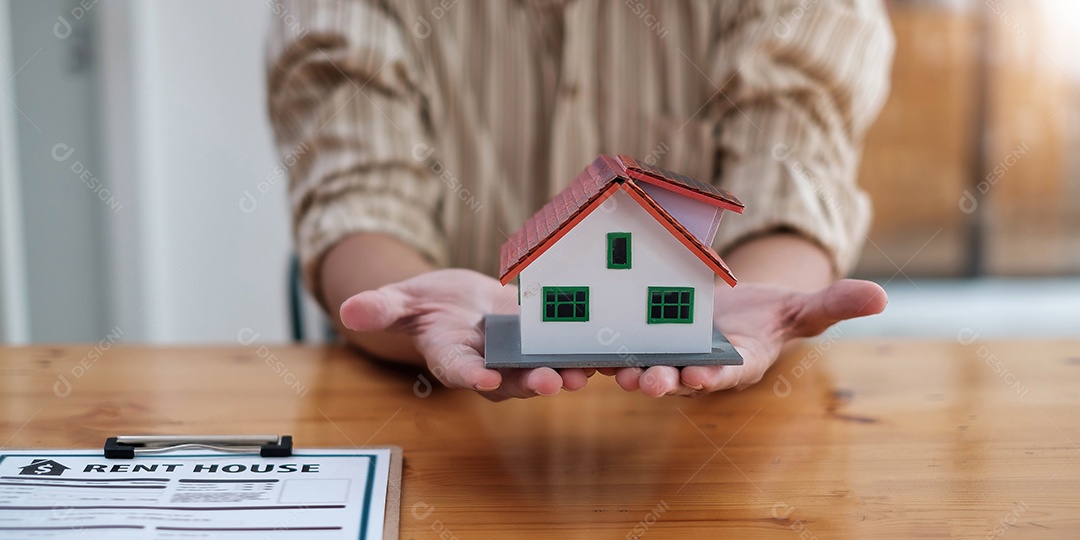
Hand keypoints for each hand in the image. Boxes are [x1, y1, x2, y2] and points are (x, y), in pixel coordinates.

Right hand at [339, 269, 592, 400]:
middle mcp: (486, 365)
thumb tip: (347, 310)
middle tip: (550, 384)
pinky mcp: (539, 343)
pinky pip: (562, 350)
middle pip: (508, 381)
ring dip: (563, 374)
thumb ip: (379, 309)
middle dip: (529, 383)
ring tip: (584, 373)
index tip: (481, 378)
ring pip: (540, 370)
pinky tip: (609, 352)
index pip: (456, 370)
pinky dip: (583, 353)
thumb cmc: (423, 304)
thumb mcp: (399, 301)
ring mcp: (515, 357)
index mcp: (450, 357)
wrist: (454, 303)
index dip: (469, 375)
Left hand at [609, 279, 887, 396]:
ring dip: (623, 370)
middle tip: (648, 382)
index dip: (712, 376)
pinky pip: (615, 347)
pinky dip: (598, 348)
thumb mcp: (802, 309)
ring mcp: (666, 355)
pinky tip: (574, 342)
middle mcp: (697, 365)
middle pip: (676, 378)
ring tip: (607, 370)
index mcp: (735, 362)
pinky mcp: (639, 341)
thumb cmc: (768, 315)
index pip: (725, 373)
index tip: (699, 376)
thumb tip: (882, 296)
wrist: (731, 312)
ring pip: (640, 366)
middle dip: (662, 381)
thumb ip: (835, 306)